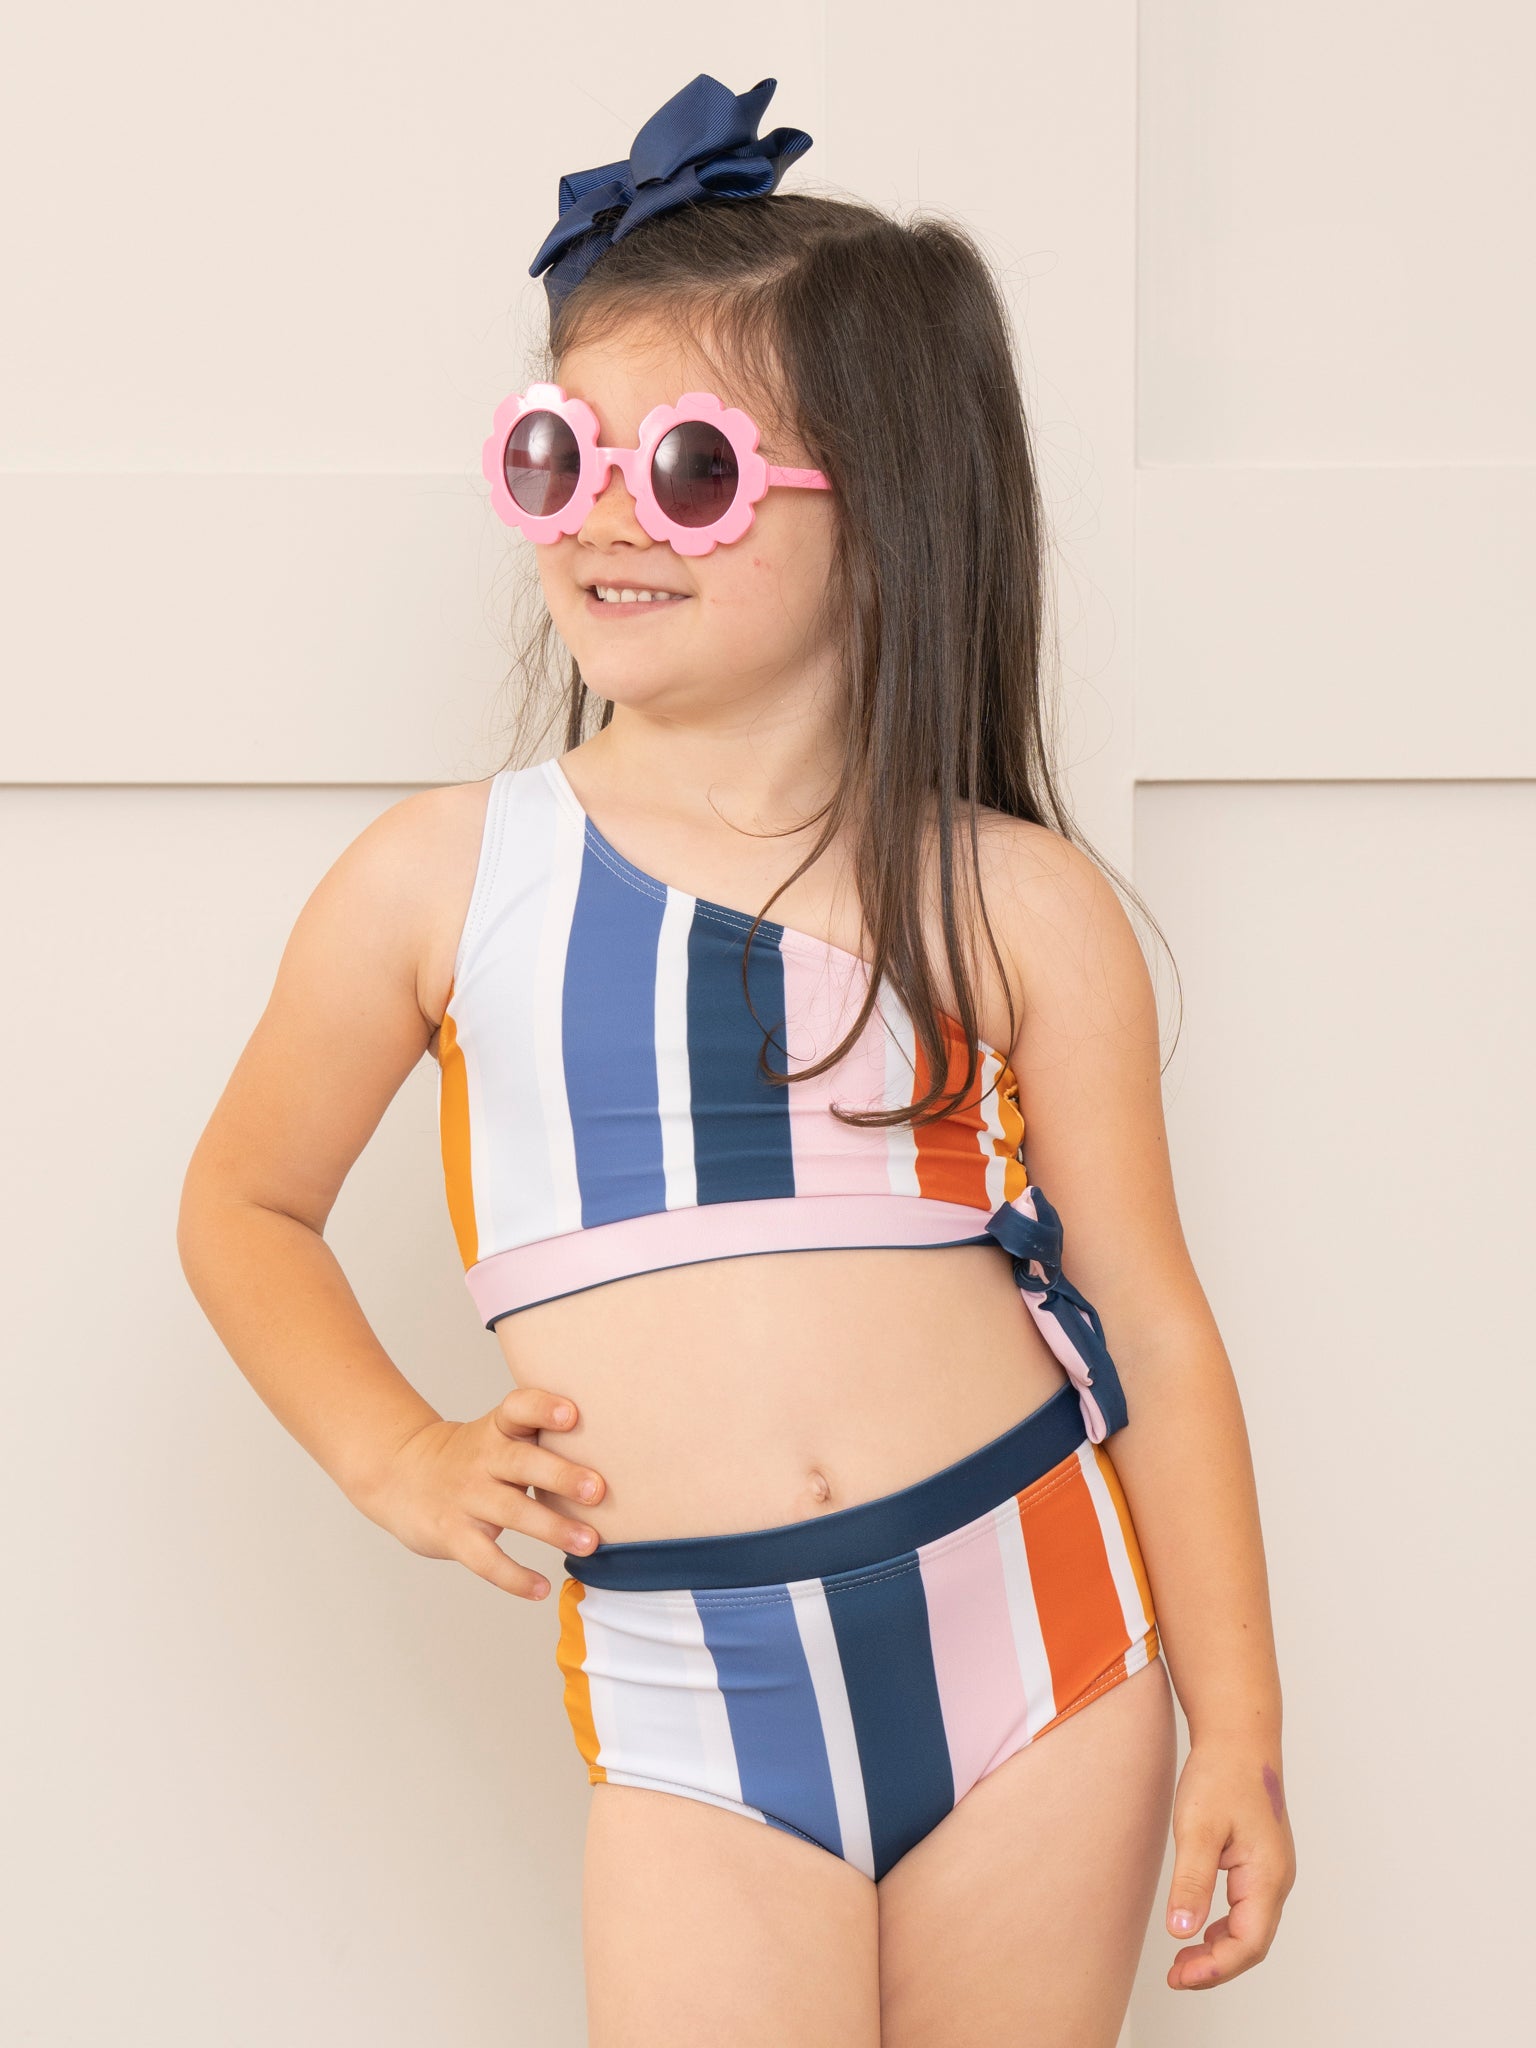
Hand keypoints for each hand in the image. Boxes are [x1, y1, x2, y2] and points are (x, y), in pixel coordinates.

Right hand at [357, 1387, 606, 1600]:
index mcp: (497, 1428)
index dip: (542, 1409)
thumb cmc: (473, 1456)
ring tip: (590, 1543)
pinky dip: (514, 1577)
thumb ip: (542, 1438)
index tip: (572, 1414)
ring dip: (553, 1528)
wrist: (401, 1475)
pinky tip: (541, 1588)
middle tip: (599, 1490)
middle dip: (561, 1476)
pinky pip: (485, 1559)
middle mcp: (482, 1458)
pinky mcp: (453, 1534)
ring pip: (511, 1512)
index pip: (517, 1408)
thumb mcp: (498, 1434)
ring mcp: (466, 1497)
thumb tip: (617, 1456)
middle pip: (522, 1462)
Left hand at [1163, 1733, 1296, 1987]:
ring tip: (1183, 1960)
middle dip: (1216, 1966)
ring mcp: (1271, 1870)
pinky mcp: (1260, 1860)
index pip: (1248, 1944)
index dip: (1215, 1969)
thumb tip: (1181, 1931)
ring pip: (1251, 1928)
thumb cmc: (1221, 1774)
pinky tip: (1199, 1927)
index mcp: (1267, 1876)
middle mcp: (1276, 1878)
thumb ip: (1192, 1881)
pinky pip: (1246, 1908)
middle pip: (1252, 1943)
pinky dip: (1224, 1927)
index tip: (1180, 1976)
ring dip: (1220, 1950)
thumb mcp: (1198, 1828)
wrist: (1238, 1735)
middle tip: (1176, 1976)